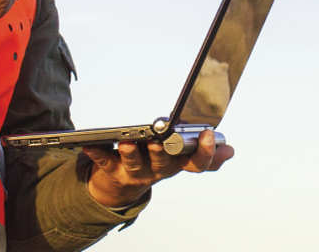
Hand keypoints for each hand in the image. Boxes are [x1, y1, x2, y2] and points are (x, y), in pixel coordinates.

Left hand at [81, 130, 235, 207]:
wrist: (122, 184)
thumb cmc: (155, 161)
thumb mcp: (181, 157)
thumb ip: (204, 153)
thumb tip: (230, 151)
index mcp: (178, 165)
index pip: (197, 163)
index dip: (205, 152)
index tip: (209, 134)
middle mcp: (158, 171)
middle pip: (164, 163)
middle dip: (163, 152)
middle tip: (162, 139)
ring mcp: (135, 173)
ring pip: (135, 164)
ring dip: (131, 154)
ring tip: (127, 143)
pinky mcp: (112, 171)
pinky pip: (103, 161)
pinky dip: (96, 153)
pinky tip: (88, 144)